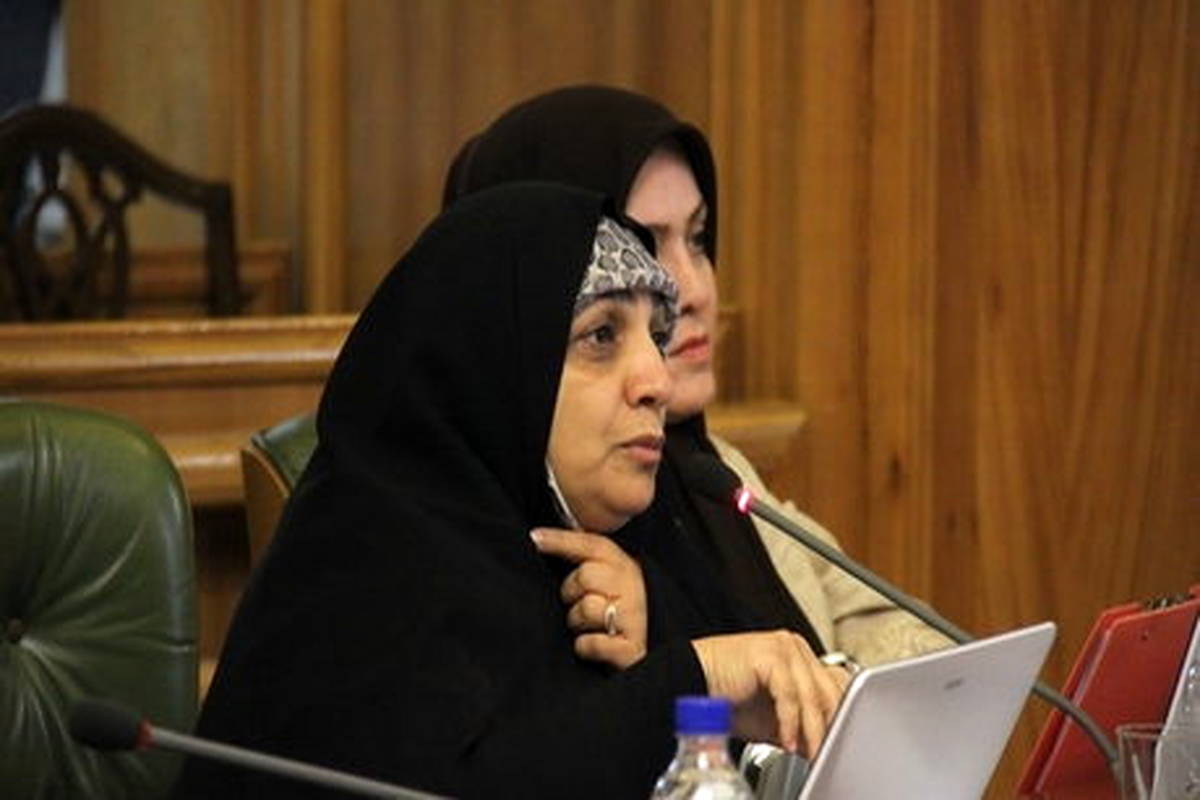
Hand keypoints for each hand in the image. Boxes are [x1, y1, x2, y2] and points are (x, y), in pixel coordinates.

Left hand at [531, 527, 647, 668]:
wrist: (651, 659)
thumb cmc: (618, 615)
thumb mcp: (609, 581)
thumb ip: (586, 561)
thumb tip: (543, 538)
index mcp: (625, 567)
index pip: (593, 546)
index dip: (562, 540)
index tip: (536, 538)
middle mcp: (632, 588)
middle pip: (586, 576)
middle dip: (571, 592)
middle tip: (577, 603)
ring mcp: (634, 617)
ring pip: (587, 608)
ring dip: (577, 622)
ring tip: (586, 627)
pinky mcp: (632, 648)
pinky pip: (593, 643)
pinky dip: (586, 646)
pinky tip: (591, 644)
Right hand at [691, 630, 846, 756]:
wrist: (689, 685)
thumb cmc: (725, 697)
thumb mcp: (772, 718)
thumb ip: (798, 726)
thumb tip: (818, 745)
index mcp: (798, 656)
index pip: (834, 685)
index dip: (838, 717)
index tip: (836, 744)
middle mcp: (794, 647)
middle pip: (828, 690)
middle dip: (829, 727)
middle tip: (826, 754)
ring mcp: (783, 647)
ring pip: (810, 695)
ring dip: (812, 730)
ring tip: (810, 753)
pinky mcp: (769, 654)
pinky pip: (789, 694)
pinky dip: (790, 722)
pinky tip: (787, 742)